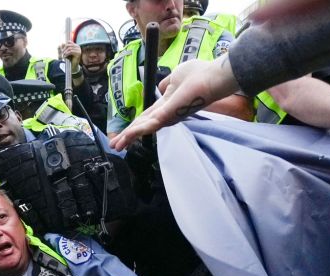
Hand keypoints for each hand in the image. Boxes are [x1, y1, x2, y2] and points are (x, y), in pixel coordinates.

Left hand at [58, 41, 82, 72]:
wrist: (73, 65)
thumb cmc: (70, 59)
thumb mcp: (66, 52)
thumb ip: (64, 48)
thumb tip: (62, 43)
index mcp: (75, 45)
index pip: (69, 42)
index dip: (64, 46)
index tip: (62, 51)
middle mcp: (78, 46)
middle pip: (68, 45)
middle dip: (64, 49)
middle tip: (62, 53)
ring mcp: (79, 50)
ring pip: (69, 48)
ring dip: (65, 52)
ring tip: (63, 55)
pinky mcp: (78, 53)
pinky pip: (71, 51)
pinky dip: (66, 54)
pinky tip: (65, 57)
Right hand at [109, 57, 238, 150]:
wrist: (214, 76)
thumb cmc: (199, 74)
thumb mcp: (176, 77)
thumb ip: (166, 85)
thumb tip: (160, 88)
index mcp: (166, 105)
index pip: (146, 117)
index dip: (134, 125)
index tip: (123, 133)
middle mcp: (166, 113)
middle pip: (142, 126)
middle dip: (128, 136)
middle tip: (114, 146)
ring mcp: (168, 115)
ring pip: (144, 128)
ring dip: (129, 136)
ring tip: (117, 145)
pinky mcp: (170, 113)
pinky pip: (151, 123)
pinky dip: (138, 130)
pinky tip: (127, 136)